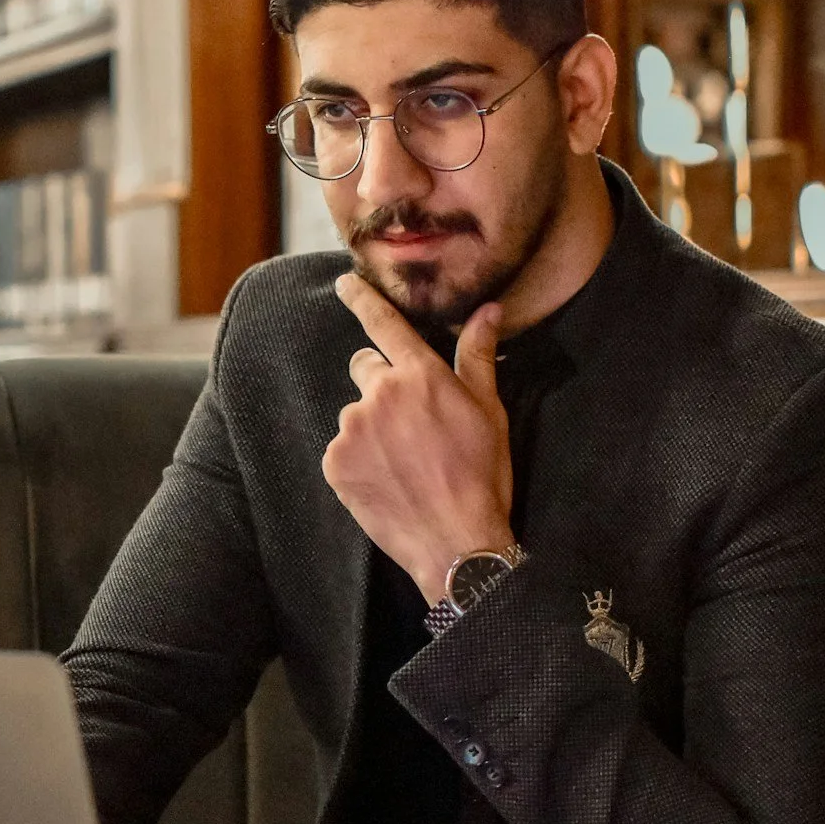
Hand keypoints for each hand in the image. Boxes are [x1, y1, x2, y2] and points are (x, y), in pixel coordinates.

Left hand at [322, 274, 515, 605]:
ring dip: (372, 427)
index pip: (382, 323)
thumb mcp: (489, 412)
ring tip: (403, 461)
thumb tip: (488, 309)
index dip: (360, 298)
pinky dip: (358, 460)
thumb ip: (477, 356)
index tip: (344, 282)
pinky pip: (341, 448)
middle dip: (382, 385)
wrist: (455, 540)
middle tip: (411, 423)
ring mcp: (352, 428)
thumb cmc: (482, 475)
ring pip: (356, 412)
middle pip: (365, 367)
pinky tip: (386, 480)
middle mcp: (379, 393)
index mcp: (420, 375)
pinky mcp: (335, 462)